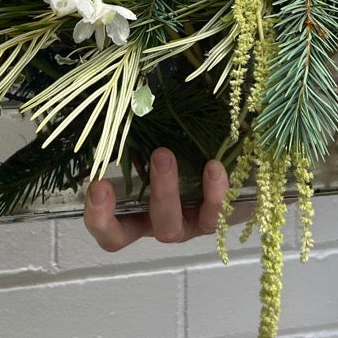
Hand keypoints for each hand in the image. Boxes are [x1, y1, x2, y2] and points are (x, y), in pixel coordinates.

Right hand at [83, 147, 231, 251]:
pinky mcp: (216, 220)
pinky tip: (214, 166)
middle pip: (126, 234)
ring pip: (168, 227)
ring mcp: (185, 226)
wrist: (241, 170)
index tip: (99, 184)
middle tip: (151, 156)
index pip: (106, 228)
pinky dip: (212, 190)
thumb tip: (127, 103)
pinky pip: (213, 213)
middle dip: (120, 199)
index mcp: (134, 209)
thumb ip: (139, 133)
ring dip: (164, 191)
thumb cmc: (190, 150)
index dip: (96, 215)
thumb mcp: (161, 142)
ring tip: (165, 154)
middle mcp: (156, 223)